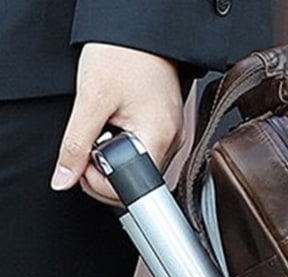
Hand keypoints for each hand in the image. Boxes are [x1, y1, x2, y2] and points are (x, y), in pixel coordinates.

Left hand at [51, 43, 184, 203]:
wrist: (140, 30)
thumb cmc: (123, 54)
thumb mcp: (90, 100)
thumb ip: (76, 144)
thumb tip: (65, 178)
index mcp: (159, 137)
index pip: (132, 185)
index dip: (102, 182)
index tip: (84, 162)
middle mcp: (173, 141)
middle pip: (136, 180)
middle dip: (106, 171)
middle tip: (90, 144)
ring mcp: (172, 135)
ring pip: (140, 167)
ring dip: (115, 158)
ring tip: (107, 127)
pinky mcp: (167, 128)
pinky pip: (145, 151)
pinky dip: (126, 145)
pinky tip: (119, 124)